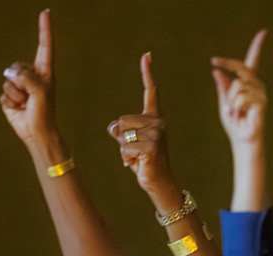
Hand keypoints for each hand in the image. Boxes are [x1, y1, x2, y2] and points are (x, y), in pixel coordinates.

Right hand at [0, 10, 57, 146]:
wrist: (37, 133)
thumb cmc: (44, 113)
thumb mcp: (40, 92)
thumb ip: (26, 78)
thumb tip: (9, 74)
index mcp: (44, 72)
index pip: (44, 46)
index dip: (44, 29)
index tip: (46, 12)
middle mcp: (31, 76)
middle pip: (16, 67)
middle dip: (20, 82)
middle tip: (31, 98)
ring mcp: (19, 86)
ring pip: (8, 81)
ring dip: (16, 95)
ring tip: (26, 104)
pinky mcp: (10, 97)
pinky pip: (3, 93)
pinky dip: (9, 102)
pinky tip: (18, 109)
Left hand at [108, 53, 178, 202]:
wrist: (159, 184)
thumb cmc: (144, 163)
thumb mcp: (130, 143)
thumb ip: (121, 131)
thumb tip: (113, 127)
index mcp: (154, 118)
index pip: (151, 92)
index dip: (147, 73)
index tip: (147, 55)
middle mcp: (158, 123)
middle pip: (121, 121)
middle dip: (121, 138)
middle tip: (136, 151)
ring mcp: (156, 135)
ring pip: (121, 136)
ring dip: (124, 150)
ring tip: (138, 158)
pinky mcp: (151, 147)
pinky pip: (125, 148)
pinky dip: (126, 159)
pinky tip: (139, 164)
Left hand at [211, 30, 266, 148]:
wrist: (242, 139)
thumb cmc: (234, 122)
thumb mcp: (224, 102)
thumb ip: (223, 88)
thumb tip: (217, 71)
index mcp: (248, 83)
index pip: (254, 62)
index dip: (258, 47)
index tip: (264, 33)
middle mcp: (256, 85)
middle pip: (240, 67)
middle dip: (226, 63)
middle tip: (213, 61)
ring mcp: (260, 93)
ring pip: (238, 85)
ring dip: (231, 100)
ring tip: (235, 112)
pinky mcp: (261, 102)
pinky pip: (242, 96)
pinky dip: (236, 107)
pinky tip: (240, 115)